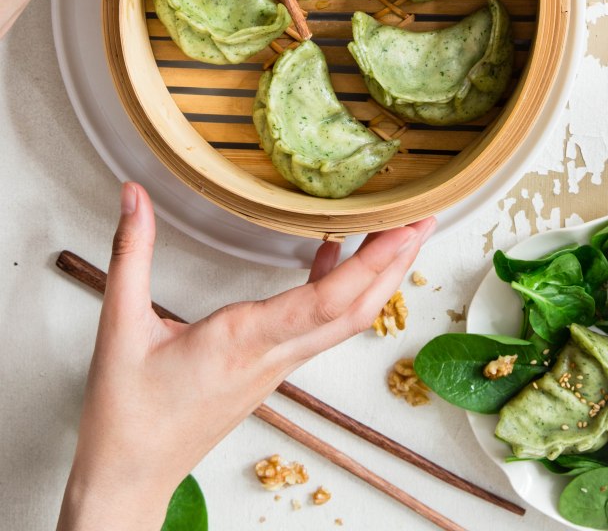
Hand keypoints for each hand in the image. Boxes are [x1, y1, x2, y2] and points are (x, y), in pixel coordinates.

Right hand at [56, 184, 434, 530]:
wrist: (129, 476)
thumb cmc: (127, 415)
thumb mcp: (120, 326)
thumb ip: (131, 253)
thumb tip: (134, 196)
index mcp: (244, 340)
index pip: (327, 301)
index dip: (373, 263)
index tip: (404, 228)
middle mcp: (273, 354)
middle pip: (356, 310)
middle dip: (395, 263)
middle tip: (423, 218)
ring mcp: (277, 366)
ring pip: (344, 320)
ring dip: (376, 276)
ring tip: (395, 232)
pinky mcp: (270, 369)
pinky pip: (319, 326)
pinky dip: (336, 288)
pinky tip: (331, 256)